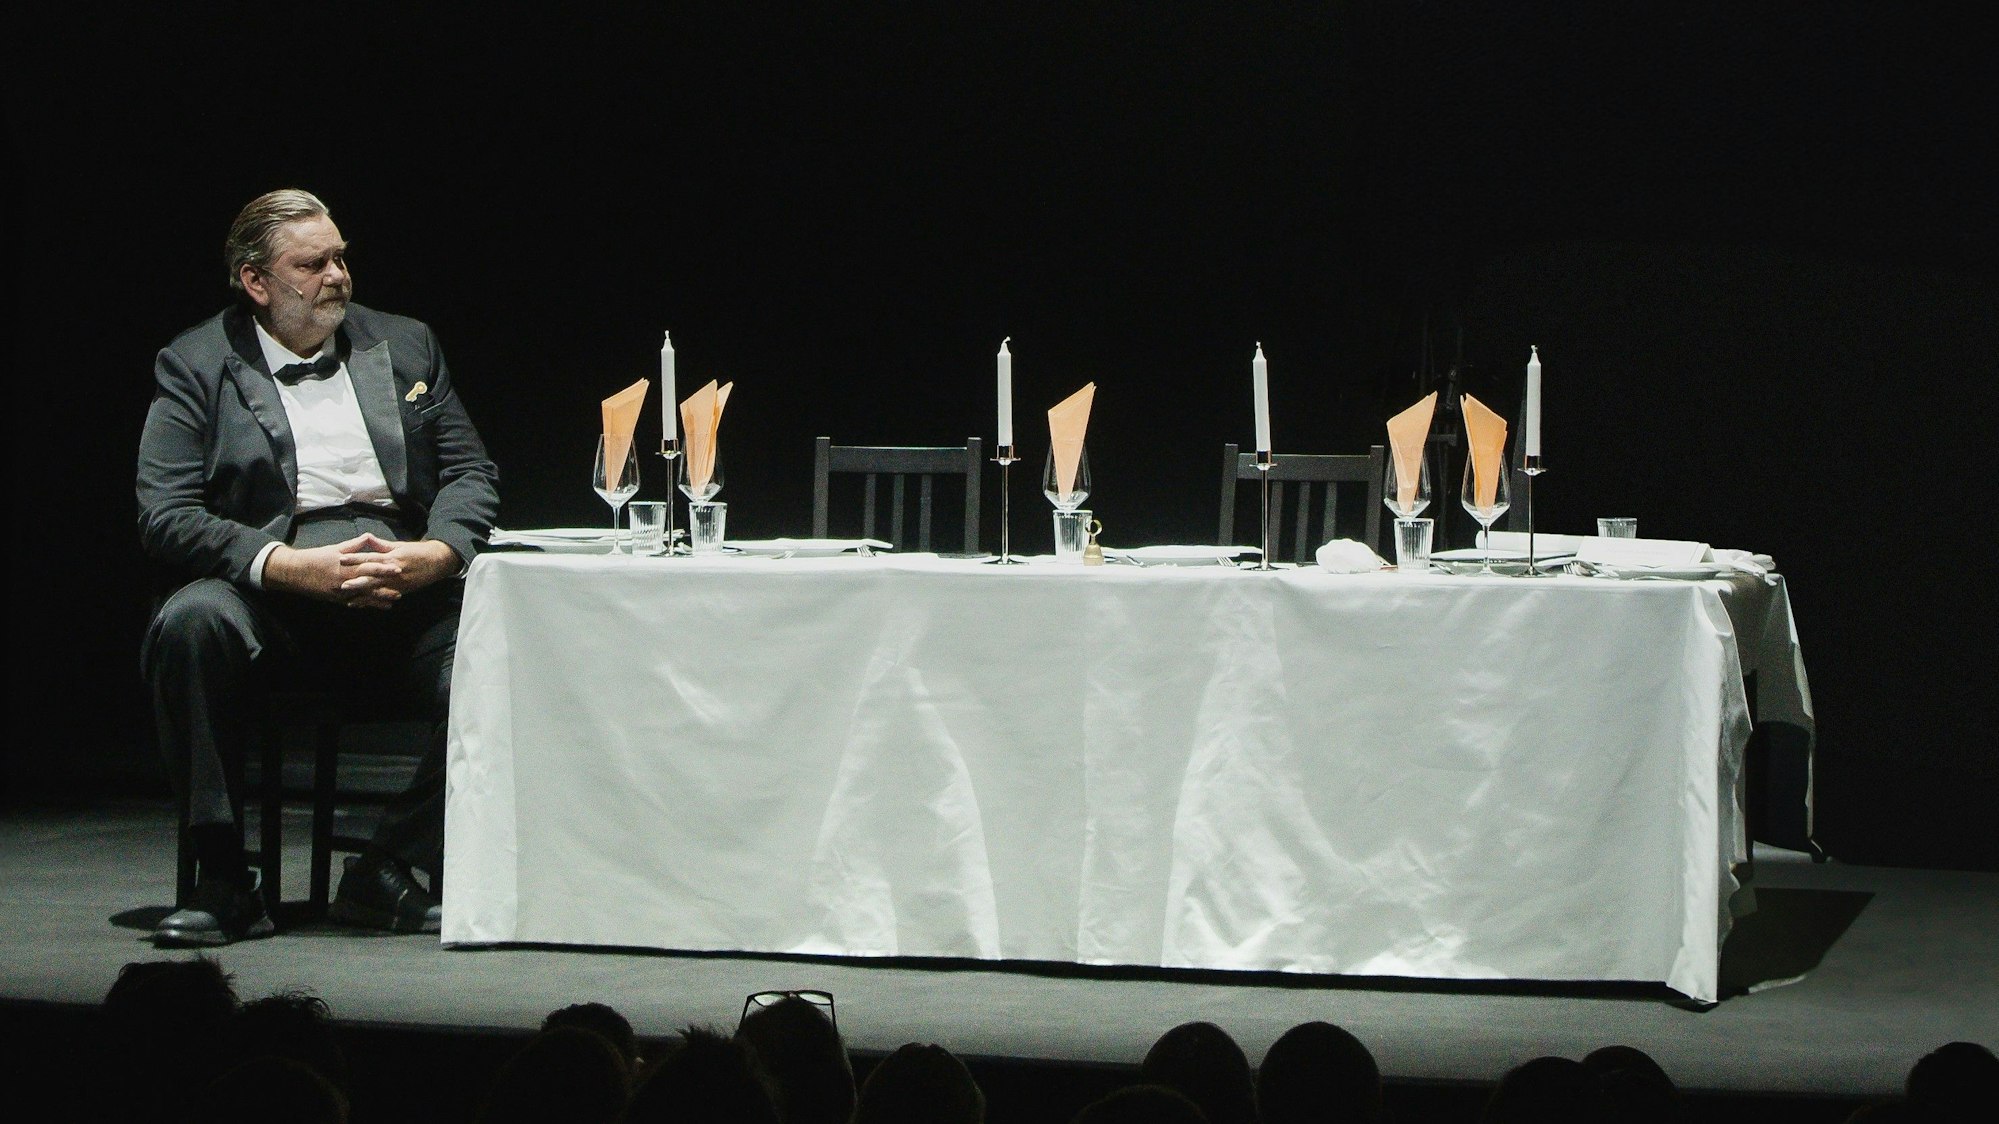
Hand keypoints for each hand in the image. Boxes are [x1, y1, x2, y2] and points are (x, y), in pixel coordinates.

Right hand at [263, 534, 459, 608]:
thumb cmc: (317, 557)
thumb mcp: (335, 549)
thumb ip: (354, 545)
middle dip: (386, 587)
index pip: (370, 567)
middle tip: (402, 590)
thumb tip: (368, 537)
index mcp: (347, 567)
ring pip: (364, 597)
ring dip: (379, 599)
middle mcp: (346, 581)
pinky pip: (354, 603)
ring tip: (394, 601)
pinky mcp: (336, 599)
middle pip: (370, 585)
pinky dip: (366, 605)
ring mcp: (341, 592)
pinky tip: (376, 607)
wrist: (296, 572)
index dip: (384, 568)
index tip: (398, 569)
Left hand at [335, 533, 460, 608]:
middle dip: (357, 581)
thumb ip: (382, 545)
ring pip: (378, 589)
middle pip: (373, 576)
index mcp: (391, 557)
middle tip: (342, 585)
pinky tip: (363, 605)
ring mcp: (398, 582)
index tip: (341, 558)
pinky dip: (374, 601)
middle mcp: (393, 571)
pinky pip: (385, 597)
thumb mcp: (400, 545)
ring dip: (364, 595)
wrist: (438, 561)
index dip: (356, 558)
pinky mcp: (402, 590)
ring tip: (350, 599)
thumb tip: (367, 537)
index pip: (370, 557)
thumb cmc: (418, 551)